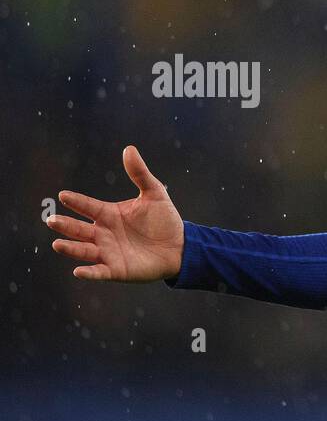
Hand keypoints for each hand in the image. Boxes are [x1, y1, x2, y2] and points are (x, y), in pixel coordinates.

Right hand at [47, 145, 184, 282]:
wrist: (180, 246)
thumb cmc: (164, 220)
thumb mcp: (154, 194)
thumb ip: (140, 173)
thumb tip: (129, 148)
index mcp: (108, 214)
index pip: (88, 206)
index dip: (76, 201)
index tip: (63, 195)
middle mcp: (103, 233)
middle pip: (79, 229)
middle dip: (65, 225)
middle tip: (52, 220)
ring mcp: (108, 252)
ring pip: (83, 250)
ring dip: (70, 248)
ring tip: (57, 244)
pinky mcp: (117, 270)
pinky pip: (99, 272)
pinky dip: (89, 272)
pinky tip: (78, 271)